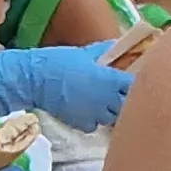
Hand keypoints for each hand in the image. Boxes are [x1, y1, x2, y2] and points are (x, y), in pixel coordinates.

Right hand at [0, 45, 131, 129]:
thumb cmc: (60, 61)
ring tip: (103, 100)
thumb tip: (119, 45)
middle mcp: (106, 100)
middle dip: (126, 98)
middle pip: (128, 104)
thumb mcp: (85, 52)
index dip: (134, 82)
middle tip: (118, 90)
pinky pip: (96, 125)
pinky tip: (88, 110)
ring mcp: (95, 114)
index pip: (135, 85)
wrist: (35, 79)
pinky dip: (94, 119)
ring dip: (111, 110)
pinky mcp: (82, 124)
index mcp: (110, 80)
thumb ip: (105, 51)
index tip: (130, 78)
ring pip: (113, 117)